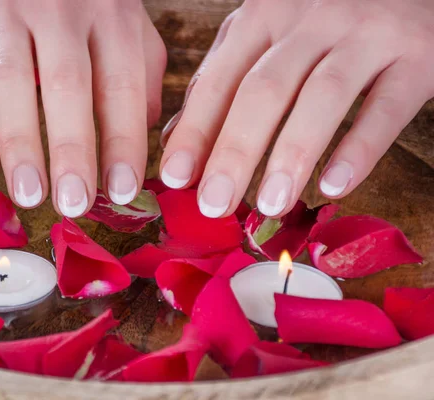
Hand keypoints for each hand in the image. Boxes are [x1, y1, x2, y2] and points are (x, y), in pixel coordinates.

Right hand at [0, 0, 165, 215]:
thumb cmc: (76, 5)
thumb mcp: (120, 24)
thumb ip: (138, 73)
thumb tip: (141, 137)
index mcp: (110, 14)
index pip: (121, 86)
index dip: (123, 143)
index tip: (123, 191)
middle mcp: (59, 9)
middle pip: (67, 86)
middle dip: (72, 152)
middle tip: (74, 204)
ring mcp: (3, 11)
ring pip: (11, 83)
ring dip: (21, 146)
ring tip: (31, 195)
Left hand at [160, 0, 433, 217]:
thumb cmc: (323, 21)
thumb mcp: (266, 35)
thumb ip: (222, 80)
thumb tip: (175, 140)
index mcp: (264, 15)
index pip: (220, 79)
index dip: (195, 130)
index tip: (174, 177)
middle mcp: (310, 20)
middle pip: (264, 90)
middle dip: (234, 151)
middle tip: (213, 204)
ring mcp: (365, 34)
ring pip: (321, 98)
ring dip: (290, 155)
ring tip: (269, 205)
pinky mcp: (416, 56)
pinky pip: (385, 108)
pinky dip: (358, 149)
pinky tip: (333, 186)